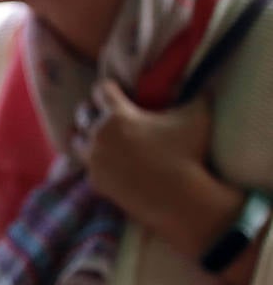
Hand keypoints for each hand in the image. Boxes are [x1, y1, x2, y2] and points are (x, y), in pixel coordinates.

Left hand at [77, 81, 233, 252]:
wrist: (178, 199)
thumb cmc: (188, 153)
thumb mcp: (198, 118)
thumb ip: (199, 97)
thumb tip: (207, 85)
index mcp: (117, 115)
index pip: (101, 90)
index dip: (108, 88)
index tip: (113, 88)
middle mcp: (99, 135)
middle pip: (83, 114)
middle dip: (92, 111)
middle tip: (101, 113)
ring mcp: (94, 160)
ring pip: (77, 142)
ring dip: (85, 138)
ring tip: (94, 138)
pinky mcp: (95, 181)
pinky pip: (87, 168)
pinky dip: (94, 165)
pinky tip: (102, 164)